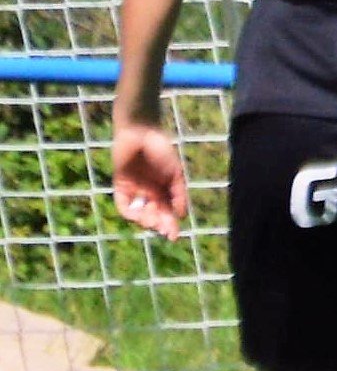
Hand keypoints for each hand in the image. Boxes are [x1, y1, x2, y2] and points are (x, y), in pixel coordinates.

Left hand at [112, 124, 187, 238]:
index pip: (168, 212)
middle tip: (162, 230)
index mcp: (165, 190)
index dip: (171, 226)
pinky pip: (124, 205)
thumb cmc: (162, 150)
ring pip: (140, 213)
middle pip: (154, 215)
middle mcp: (150, 192)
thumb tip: (181, 216)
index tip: (173, 237)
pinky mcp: (121, 185)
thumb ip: (178, 194)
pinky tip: (137, 215)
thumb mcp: (175, 174)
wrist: (141, 133)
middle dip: (159, 224)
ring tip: (151, 222)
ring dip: (145, 220)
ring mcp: (135, 190)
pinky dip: (130, 212)